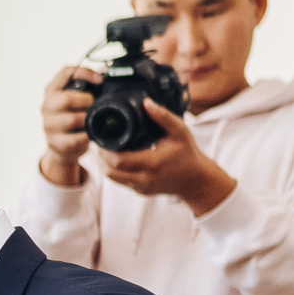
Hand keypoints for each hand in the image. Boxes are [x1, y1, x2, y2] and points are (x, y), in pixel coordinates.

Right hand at [38, 66, 98, 186]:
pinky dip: (86, 136)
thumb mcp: (77, 98)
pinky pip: (75, 139)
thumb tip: (105, 71)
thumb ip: (88, 85)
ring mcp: (48, 125)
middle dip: (86, 101)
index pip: (65, 73)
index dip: (85, 73)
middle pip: (66, 99)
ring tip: (91, 120)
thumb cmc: (73, 117)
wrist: (62, 146)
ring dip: (86, 120)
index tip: (100, 80)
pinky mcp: (54, 142)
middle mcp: (47, 106)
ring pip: (71, 120)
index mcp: (52, 90)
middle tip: (93, 105)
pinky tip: (88, 134)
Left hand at [96, 99, 236, 215]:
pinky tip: (113, 159)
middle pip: (109, 171)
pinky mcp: (139, 191)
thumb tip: (146, 102)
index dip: (105, 150)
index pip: (118, 160)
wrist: (195, 179)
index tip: (102, 137)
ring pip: (112, 178)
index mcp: (152, 163)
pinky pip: (120, 181)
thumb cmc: (187, 153)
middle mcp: (144, 178)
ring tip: (103, 149)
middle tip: (99, 142)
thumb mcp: (180, 131)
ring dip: (103, 164)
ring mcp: (141, 187)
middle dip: (100, 156)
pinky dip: (113, 170)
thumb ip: (163, 116)